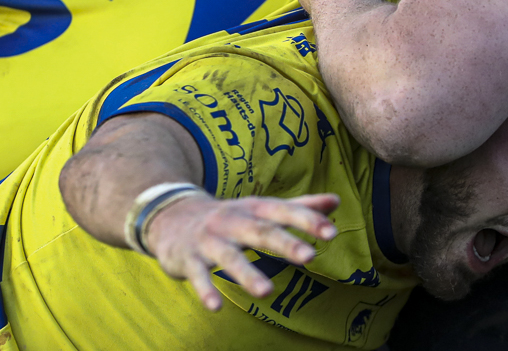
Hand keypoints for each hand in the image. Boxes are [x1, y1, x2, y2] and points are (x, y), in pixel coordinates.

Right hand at [146, 193, 339, 310]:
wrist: (170, 214)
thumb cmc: (228, 216)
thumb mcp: (261, 208)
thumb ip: (299, 206)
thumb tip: (336, 201)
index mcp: (254, 209)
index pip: (283, 212)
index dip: (307, 220)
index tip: (331, 232)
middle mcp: (232, 221)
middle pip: (260, 231)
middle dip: (284, 243)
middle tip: (309, 256)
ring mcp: (209, 240)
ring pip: (229, 257)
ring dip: (248, 274)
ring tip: (267, 292)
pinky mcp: (189, 259)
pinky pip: (198, 276)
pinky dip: (206, 290)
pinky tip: (216, 307)